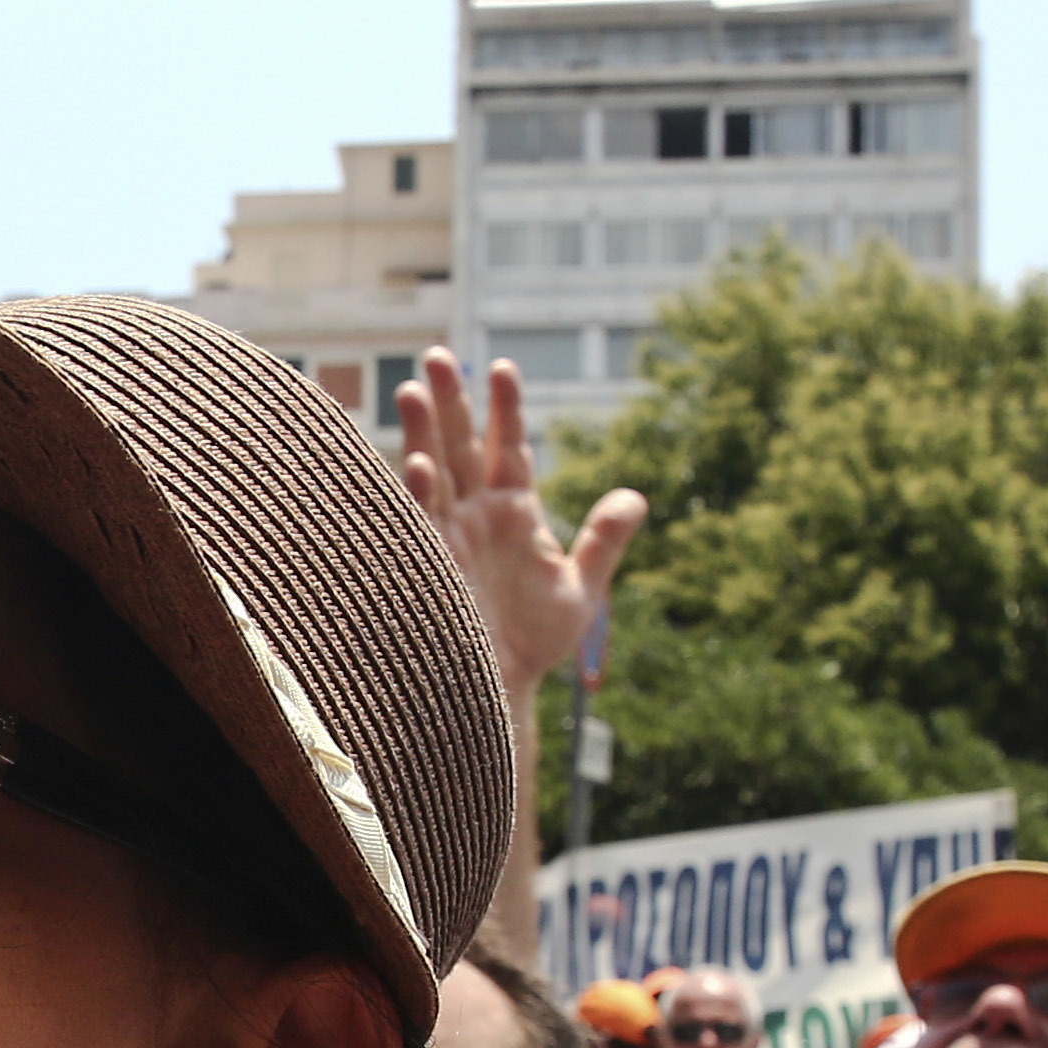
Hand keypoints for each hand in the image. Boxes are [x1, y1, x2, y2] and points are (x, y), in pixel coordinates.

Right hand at [398, 348, 644, 706]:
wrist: (501, 690)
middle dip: (450, 402)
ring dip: (422, 432)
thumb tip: (635, 497)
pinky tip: (417, 466)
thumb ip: (605, 540)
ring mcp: (449, 536)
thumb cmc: (538, 643)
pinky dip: (417, 495)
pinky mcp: (429, 564)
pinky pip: (421, 523)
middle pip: (462, 445)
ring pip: (434, 472)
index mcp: (515, 510)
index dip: (506, 407)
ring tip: (412, 388)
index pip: (509, 446)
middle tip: (436, 356)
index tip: (504, 368)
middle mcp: (477, 514)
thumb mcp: (582, 589)